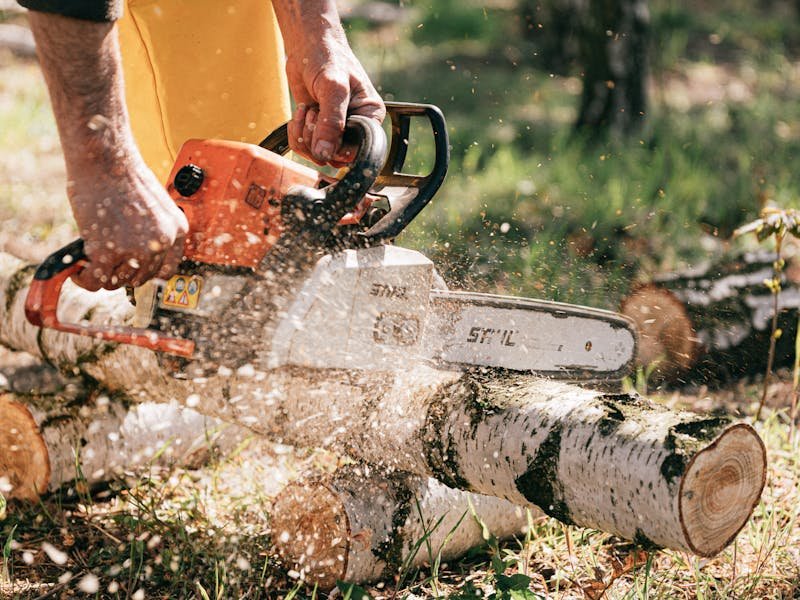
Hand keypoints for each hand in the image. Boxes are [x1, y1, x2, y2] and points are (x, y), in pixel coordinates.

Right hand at [68, 157, 187, 290]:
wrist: (105, 160)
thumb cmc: (124, 175)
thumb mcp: (154, 204)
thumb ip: (152, 229)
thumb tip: (137, 253)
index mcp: (176, 229)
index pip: (167, 269)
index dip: (147, 273)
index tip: (134, 271)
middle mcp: (161, 242)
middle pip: (141, 278)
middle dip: (122, 272)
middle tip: (108, 263)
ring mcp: (137, 249)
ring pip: (118, 282)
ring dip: (104, 276)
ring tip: (92, 265)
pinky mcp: (109, 251)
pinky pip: (97, 280)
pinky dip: (85, 280)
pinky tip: (79, 272)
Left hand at [275, 1, 384, 163]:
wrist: (308, 46)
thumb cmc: (328, 58)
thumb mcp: (333, 87)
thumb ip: (331, 122)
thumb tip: (325, 154)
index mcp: (369, 119)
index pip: (357, 152)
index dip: (337, 148)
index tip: (324, 128)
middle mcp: (354, 128)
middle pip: (335, 158)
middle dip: (317, 138)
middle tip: (313, 113)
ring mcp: (334, 131)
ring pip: (317, 155)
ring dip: (304, 134)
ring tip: (306, 110)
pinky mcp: (316, 129)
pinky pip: (304, 148)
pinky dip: (296, 133)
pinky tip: (300, 112)